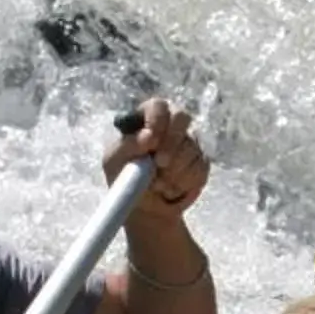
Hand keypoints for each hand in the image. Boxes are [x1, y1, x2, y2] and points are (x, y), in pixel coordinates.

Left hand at [107, 96, 207, 214]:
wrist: (142, 207)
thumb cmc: (123, 177)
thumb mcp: (113, 161)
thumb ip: (127, 145)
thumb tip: (148, 136)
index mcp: (147, 119)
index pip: (158, 106)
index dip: (157, 120)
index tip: (150, 141)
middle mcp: (170, 127)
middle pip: (182, 117)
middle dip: (172, 142)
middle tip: (160, 163)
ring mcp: (188, 144)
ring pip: (191, 149)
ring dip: (173, 172)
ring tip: (157, 186)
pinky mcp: (200, 164)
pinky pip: (199, 169)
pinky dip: (183, 184)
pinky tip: (170, 191)